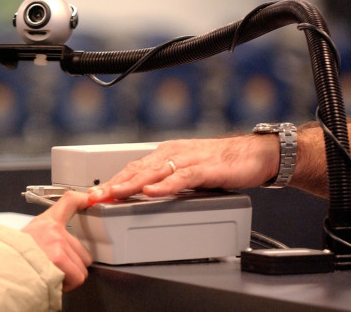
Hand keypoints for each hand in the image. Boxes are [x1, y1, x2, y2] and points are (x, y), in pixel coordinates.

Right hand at [20, 191, 92, 291]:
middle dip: (73, 267)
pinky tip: (53, 282)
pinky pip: (77, 277)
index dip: (82, 199)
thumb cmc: (12, 258)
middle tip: (57, 269)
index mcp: (46, 222)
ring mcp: (57, 244)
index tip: (89, 198)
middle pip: (84, 253)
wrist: (0, 268)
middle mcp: (53, 231)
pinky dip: (68, 285)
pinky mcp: (58, 259)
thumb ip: (47, 239)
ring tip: (52, 276)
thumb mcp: (27, 239)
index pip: (68, 202)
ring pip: (82, 268)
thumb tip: (63, 251)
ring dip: (70, 278)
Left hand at [88, 135, 278, 203]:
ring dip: (132, 183)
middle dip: (113, 183)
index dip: (112, 181)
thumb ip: (166, 182)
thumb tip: (143, 196)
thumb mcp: (187, 174)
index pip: (132, 168)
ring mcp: (189, 160)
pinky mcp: (207, 168)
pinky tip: (152, 191)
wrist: (256, 155)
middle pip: (137, 169)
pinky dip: (165, 185)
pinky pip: (182, 177)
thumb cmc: (222, 164)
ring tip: (114, 193)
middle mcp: (173, 154)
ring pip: (155, 171)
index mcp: (166, 155)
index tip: (94, 194)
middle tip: (94, 196)